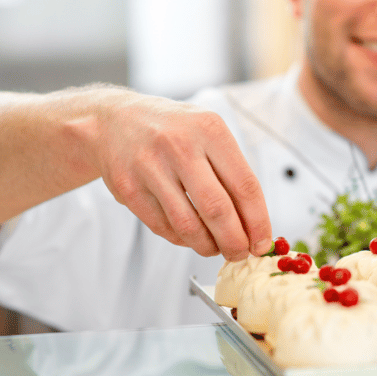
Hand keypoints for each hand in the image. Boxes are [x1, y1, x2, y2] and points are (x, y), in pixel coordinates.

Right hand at [69, 91, 271, 260]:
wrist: (114, 121)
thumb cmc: (172, 130)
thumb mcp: (207, 134)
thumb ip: (231, 172)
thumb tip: (255, 224)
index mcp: (209, 129)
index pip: (245, 185)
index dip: (258, 221)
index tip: (262, 242)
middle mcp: (180, 145)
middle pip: (218, 210)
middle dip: (234, 242)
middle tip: (240, 254)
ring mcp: (150, 166)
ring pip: (188, 225)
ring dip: (207, 246)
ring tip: (215, 248)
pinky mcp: (128, 187)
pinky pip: (163, 227)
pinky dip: (182, 240)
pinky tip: (189, 236)